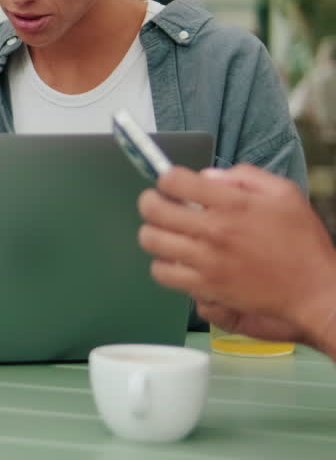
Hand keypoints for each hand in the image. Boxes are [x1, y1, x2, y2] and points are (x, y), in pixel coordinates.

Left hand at [137, 164, 335, 336]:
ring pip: (150, 240)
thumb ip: (244, 176)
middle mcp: (214, 230)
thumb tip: (206, 177)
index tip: (172, 184)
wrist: (314, 290)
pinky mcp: (205, 287)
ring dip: (153, 232)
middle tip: (159, 204)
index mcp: (232, 203)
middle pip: (152, 209)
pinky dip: (163, 265)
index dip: (167, 179)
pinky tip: (177, 260)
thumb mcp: (284, 193)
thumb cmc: (302, 241)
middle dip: (151, 201)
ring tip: (166, 232)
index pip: (174, 181)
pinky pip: (162, 273)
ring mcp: (206, 260)